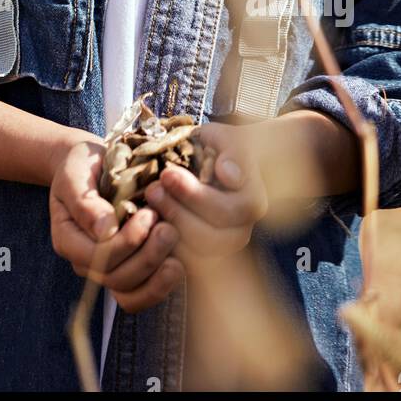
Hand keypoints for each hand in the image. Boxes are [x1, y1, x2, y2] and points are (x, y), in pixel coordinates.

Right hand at [49, 137, 184, 311]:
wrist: (93, 165)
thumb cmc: (82, 166)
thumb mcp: (75, 175)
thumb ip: (84, 202)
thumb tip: (106, 231)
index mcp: (67, 239)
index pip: (96, 257)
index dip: (126, 242)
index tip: (149, 214)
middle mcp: (85, 262)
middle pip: (116, 278)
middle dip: (146, 257)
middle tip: (168, 229)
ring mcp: (107, 269)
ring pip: (130, 293)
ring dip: (157, 275)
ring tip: (175, 244)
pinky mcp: (129, 271)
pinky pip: (142, 294)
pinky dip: (162, 284)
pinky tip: (178, 263)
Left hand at [142, 121, 268, 271]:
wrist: (216, 163)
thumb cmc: (219, 148)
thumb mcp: (226, 138)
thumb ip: (232, 152)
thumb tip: (228, 174)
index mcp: (252, 204)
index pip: (225, 210)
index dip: (193, 195)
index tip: (167, 173)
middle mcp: (241, 232)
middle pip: (209, 237)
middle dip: (176, 212)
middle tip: (152, 189)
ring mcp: (221, 248)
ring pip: (195, 254)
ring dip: (167, 228)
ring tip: (148, 202)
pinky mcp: (201, 256)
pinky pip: (182, 261)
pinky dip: (163, 245)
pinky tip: (148, 220)